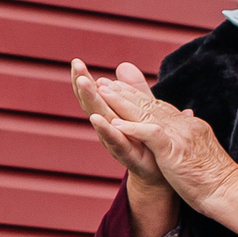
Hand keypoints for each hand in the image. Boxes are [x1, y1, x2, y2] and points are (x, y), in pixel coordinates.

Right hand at [71, 59, 163, 182]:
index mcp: (112, 116)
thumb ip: (134, 91)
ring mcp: (116, 141)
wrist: (161, 175)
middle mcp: (109, 128)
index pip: (95, 95)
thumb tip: (123, 65)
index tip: (76, 61)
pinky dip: (106, 130)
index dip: (84, 79)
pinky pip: (116, 141)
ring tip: (84, 82)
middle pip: (92, 103)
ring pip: (101, 118)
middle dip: (83, 85)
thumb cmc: (148, 143)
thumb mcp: (142, 112)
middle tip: (76, 65)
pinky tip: (97, 118)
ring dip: (91, 100)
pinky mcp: (129, 155)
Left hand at [97, 96, 237, 234]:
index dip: (139, 97)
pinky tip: (114, 124)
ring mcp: (180, 136)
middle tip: (103, 82)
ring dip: (122, 102)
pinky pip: (150, 135)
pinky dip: (132, 128)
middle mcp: (185, 126)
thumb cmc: (215, 179)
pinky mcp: (175, 151)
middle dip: (125, 92)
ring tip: (102, 92)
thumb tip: (188, 117)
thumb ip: (190, 134)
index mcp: (190, 126)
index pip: (161, 107)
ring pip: (147, 114)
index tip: (120, 87)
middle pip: (150, 105)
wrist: (230, 194)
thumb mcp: (200, 151)